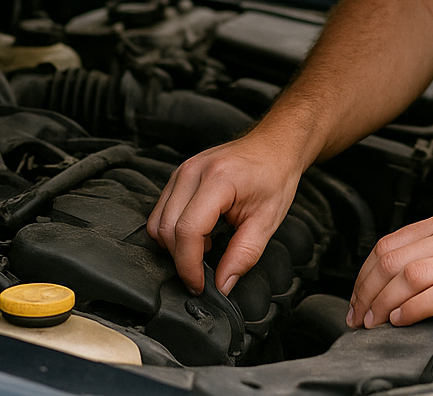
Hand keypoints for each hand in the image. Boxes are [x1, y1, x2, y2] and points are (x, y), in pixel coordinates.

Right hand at [149, 134, 304, 294]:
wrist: (274, 146)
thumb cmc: (274, 177)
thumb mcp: (267, 221)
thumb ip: (243, 255)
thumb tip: (222, 285)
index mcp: (218, 180)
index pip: (188, 230)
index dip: (189, 265)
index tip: (200, 285)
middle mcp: (193, 172)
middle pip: (167, 228)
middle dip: (181, 260)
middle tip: (203, 276)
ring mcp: (182, 171)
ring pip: (158, 222)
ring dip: (175, 246)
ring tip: (205, 250)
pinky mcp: (178, 175)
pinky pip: (162, 211)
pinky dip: (174, 231)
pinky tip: (200, 234)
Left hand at [347, 210, 432, 327]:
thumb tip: (405, 271)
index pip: (389, 243)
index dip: (364, 273)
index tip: (357, 295)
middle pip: (390, 259)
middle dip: (365, 291)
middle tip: (358, 315)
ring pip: (407, 275)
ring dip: (382, 303)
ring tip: (374, 322)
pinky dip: (411, 309)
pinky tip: (402, 320)